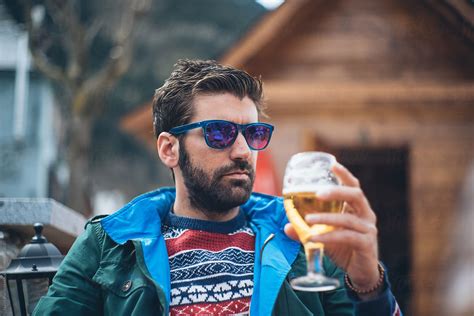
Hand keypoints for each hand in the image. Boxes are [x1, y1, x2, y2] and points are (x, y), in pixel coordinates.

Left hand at [284, 162, 380, 293]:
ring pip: (348, 219)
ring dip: (326, 218)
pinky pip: (347, 237)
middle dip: (336, 191)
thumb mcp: (324, 235)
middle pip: (355, 195)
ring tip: (308, 219)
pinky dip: (328, 237)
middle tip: (317, 193)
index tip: (332, 164)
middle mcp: (365, 215)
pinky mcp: (366, 245)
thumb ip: (307, 229)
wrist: (361, 273)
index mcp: (356, 207)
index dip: (344, 175)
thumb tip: (286, 226)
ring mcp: (368, 230)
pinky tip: (314, 238)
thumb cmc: (344, 248)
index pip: (353, 186)